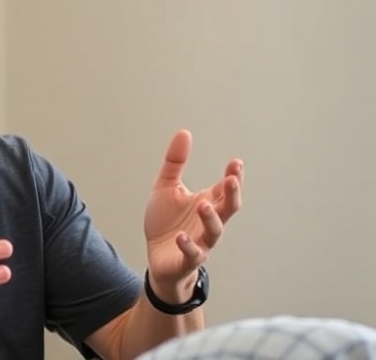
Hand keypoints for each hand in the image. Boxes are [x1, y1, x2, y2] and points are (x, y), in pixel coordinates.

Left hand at [143, 130, 242, 300]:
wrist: (157, 257)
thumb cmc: (167, 222)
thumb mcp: (166, 187)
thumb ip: (175, 163)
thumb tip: (184, 132)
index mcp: (207, 202)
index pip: (226, 188)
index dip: (233, 176)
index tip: (236, 162)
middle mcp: (208, 222)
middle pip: (228, 208)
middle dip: (232, 194)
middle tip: (232, 179)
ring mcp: (201, 241)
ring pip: (214, 231)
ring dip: (211, 218)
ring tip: (203, 204)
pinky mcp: (187, 259)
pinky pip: (193, 253)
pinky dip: (188, 245)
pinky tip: (181, 236)